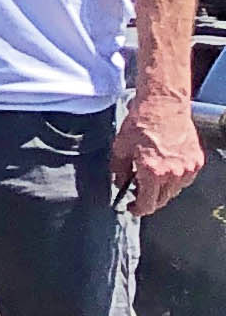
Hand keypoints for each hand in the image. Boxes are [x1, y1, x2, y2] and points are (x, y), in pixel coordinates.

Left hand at [118, 87, 205, 218]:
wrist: (164, 105)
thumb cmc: (141, 123)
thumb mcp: (120, 147)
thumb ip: (118, 170)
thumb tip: (120, 184)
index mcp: (153, 172)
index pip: (148, 204)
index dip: (138, 209)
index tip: (132, 208)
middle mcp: (173, 173)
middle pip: (162, 200)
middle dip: (148, 199)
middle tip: (138, 192)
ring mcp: (188, 168)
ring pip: (174, 190)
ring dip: (162, 189)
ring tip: (151, 177)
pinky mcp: (196, 161)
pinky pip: (185, 179)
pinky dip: (174, 178)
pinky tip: (165, 168)